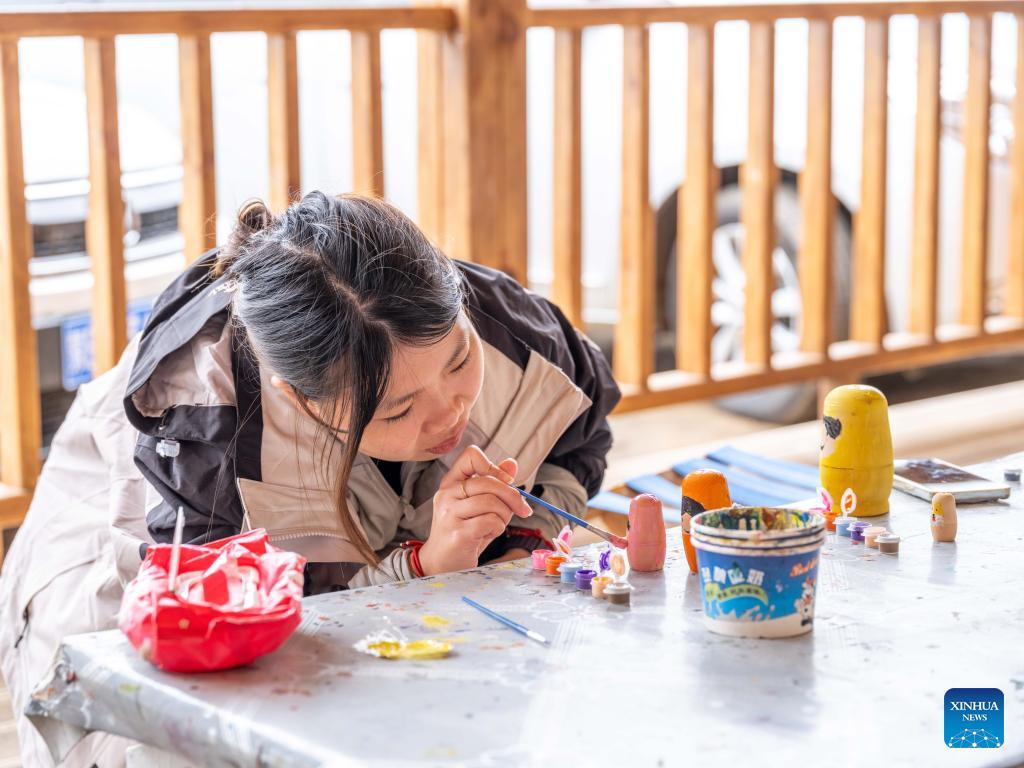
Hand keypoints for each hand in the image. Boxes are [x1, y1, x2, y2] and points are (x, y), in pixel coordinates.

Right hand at [419, 445, 531, 574]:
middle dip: (513, 496)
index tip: (505, 481)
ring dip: (504, 516)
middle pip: (489, 481)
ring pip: (493, 502)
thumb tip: (511, 464)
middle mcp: (447, 494)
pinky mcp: (459, 533)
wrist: (441, 563)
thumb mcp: (477, 505)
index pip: (471, 455)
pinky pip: (491, 521)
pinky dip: (498, 528)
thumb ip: (493, 484)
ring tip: (496, 525)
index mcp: (451, 482)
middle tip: (523, 509)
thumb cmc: (462, 531)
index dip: (493, 466)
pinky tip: (488, 534)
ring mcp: (450, 514)